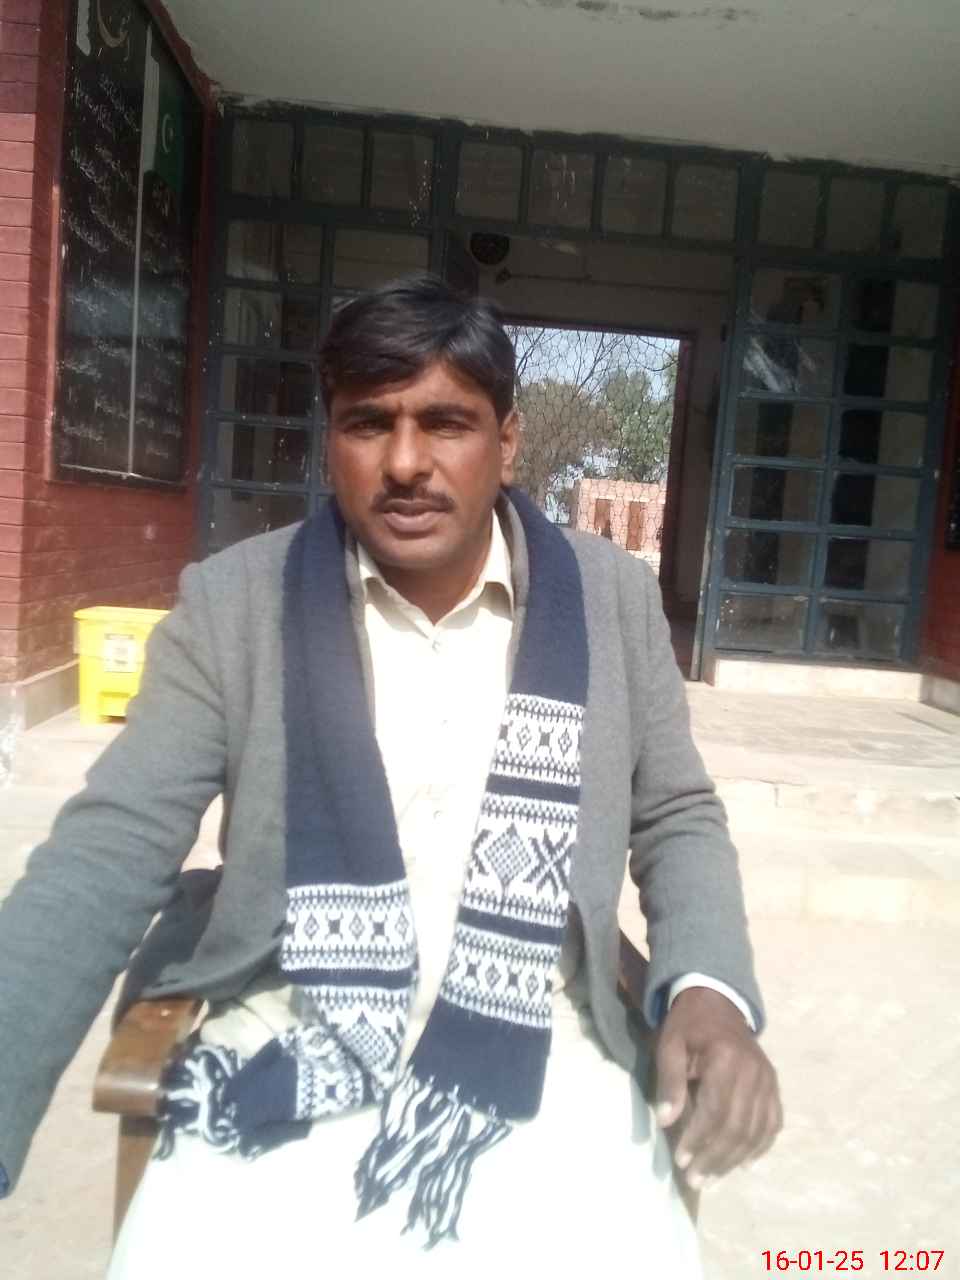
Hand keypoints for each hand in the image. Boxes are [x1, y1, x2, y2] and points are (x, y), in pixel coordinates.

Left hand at [654, 986, 781, 1188]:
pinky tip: (743, 1164)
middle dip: (715, 1158)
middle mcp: (754, 1072)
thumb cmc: (688, 1026)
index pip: (716, 1110)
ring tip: (712, 1178)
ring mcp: (768, 1080)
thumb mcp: (669, 1045)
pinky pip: (773, 1124)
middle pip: (738, 1126)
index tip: (682, 1161)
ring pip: (756, 1131)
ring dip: (734, 1160)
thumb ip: (669, 1081)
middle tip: (695, 1180)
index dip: (699, 1139)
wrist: (717, 1003)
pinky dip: (760, 1147)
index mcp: (726, 1059)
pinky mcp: (774, 1086)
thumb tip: (665, 1121)